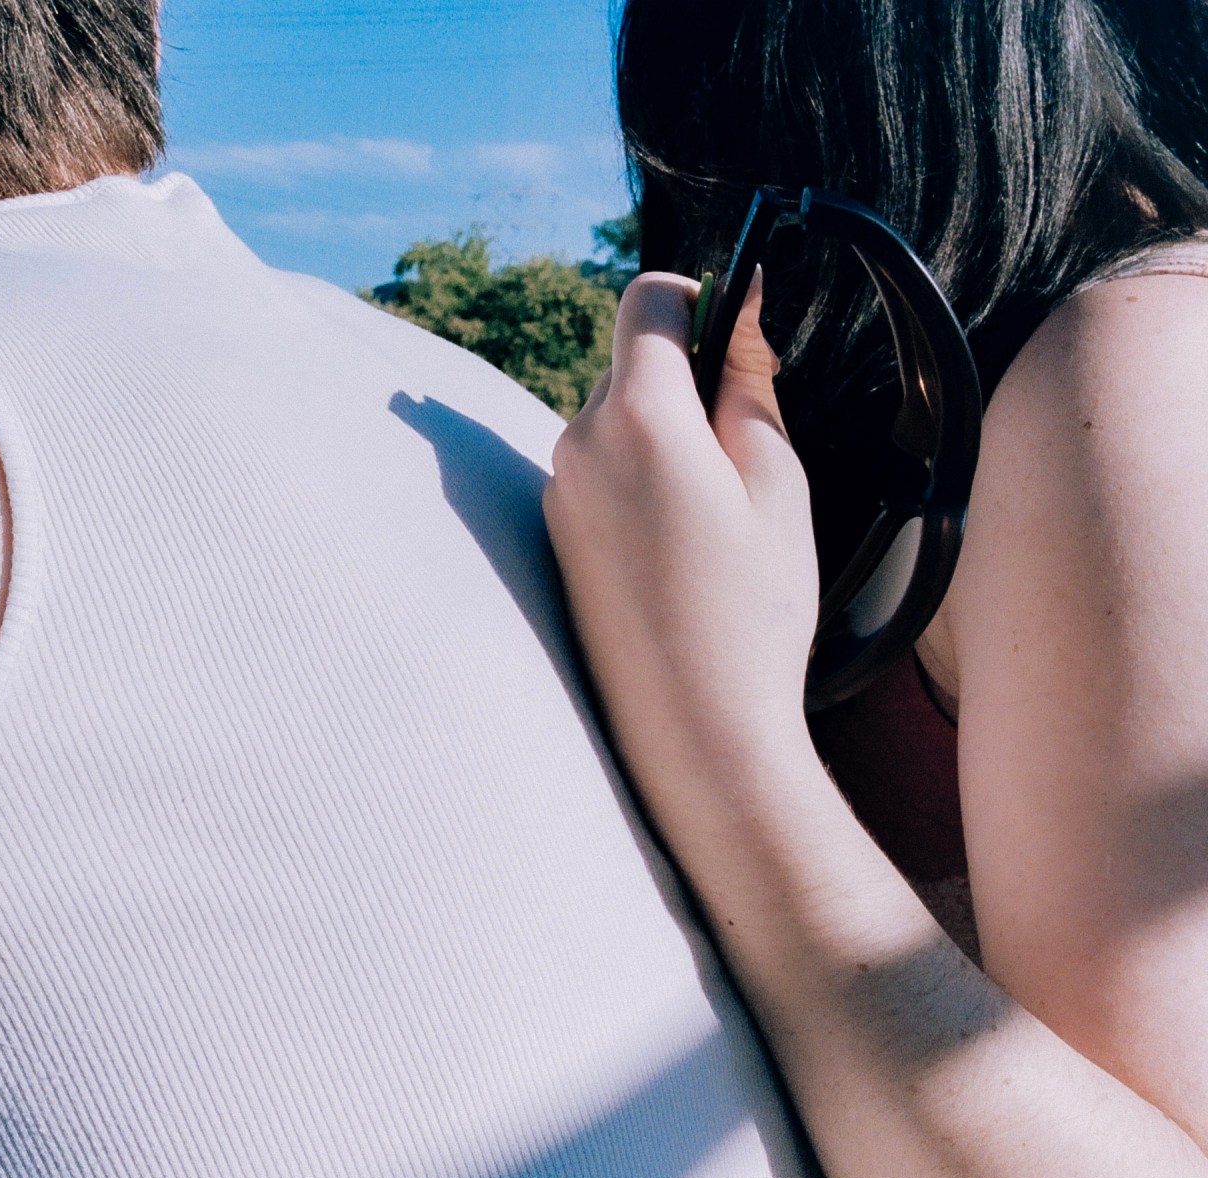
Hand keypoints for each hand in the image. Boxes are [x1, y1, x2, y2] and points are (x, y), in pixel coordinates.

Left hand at [541, 271, 819, 828]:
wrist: (693, 728)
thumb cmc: (751, 611)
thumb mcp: (777, 482)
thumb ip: (750, 384)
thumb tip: (742, 311)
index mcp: (639, 417)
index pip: (646, 301)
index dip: (698, 297)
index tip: (737, 326)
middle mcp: (579, 444)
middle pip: (630, 365)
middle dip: (685, 382)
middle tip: (747, 447)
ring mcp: (558, 491)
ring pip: (614, 423)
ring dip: (663, 438)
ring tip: (716, 516)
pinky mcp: (554, 533)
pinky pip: (599, 474)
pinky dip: (639, 483)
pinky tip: (679, 548)